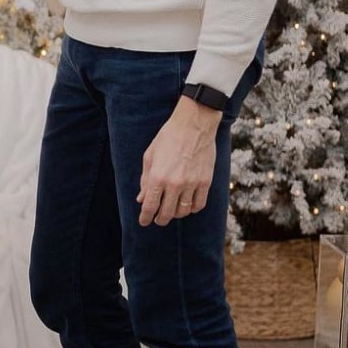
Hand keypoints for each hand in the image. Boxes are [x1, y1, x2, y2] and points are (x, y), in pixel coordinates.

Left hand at [137, 98, 221, 226]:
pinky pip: (199, 205)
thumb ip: (145, 180)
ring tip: (172, 211)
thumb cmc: (168, 137)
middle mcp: (174, 183)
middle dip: (160, 219)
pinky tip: (188, 205)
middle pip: (166, 213)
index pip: (150, 206)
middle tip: (158, 219)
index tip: (144, 222)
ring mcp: (191, 184)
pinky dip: (192, 209)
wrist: (194, 125)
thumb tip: (141, 199)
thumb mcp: (150, 156)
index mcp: (157, 176)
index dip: (145, 217)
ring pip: (183, 211)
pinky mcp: (205, 182)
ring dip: (176, 214)